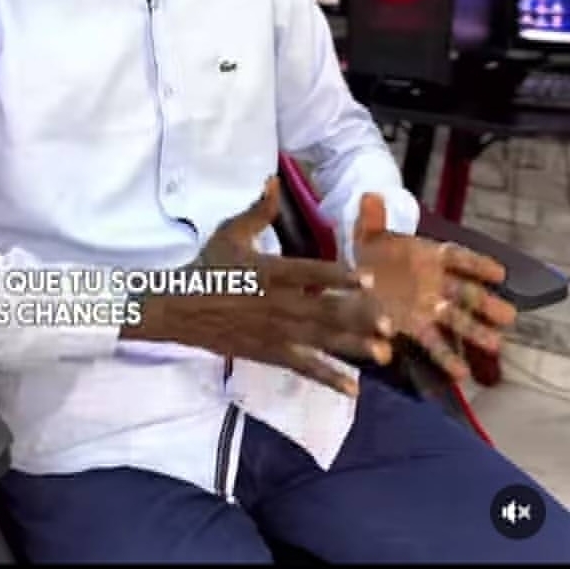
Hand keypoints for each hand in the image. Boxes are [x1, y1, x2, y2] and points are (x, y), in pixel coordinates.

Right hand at [122, 177, 393, 394]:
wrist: (179, 308)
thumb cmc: (207, 268)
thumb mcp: (230, 234)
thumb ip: (258, 211)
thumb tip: (273, 180)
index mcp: (271, 272)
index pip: (311, 274)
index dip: (340, 277)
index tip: (370, 281)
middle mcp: (278, 304)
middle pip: (325, 312)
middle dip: (359, 320)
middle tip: (391, 326)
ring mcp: (275, 332)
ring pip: (320, 342)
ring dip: (353, 348)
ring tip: (382, 355)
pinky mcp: (270, 353)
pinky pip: (303, 367)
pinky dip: (328, 378)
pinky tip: (352, 388)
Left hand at [353, 193, 516, 379]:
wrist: (358, 278)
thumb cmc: (373, 253)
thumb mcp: (368, 236)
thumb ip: (371, 221)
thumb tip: (369, 196)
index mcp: (430, 256)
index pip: (458, 258)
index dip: (478, 265)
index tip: (500, 273)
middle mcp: (436, 283)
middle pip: (465, 294)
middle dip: (485, 305)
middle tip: (508, 316)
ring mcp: (429, 308)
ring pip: (456, 321)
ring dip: (475, 333)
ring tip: (495, 346)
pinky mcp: (416, 329)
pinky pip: (434, 344)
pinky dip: (446, 358)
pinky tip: (460, 374)